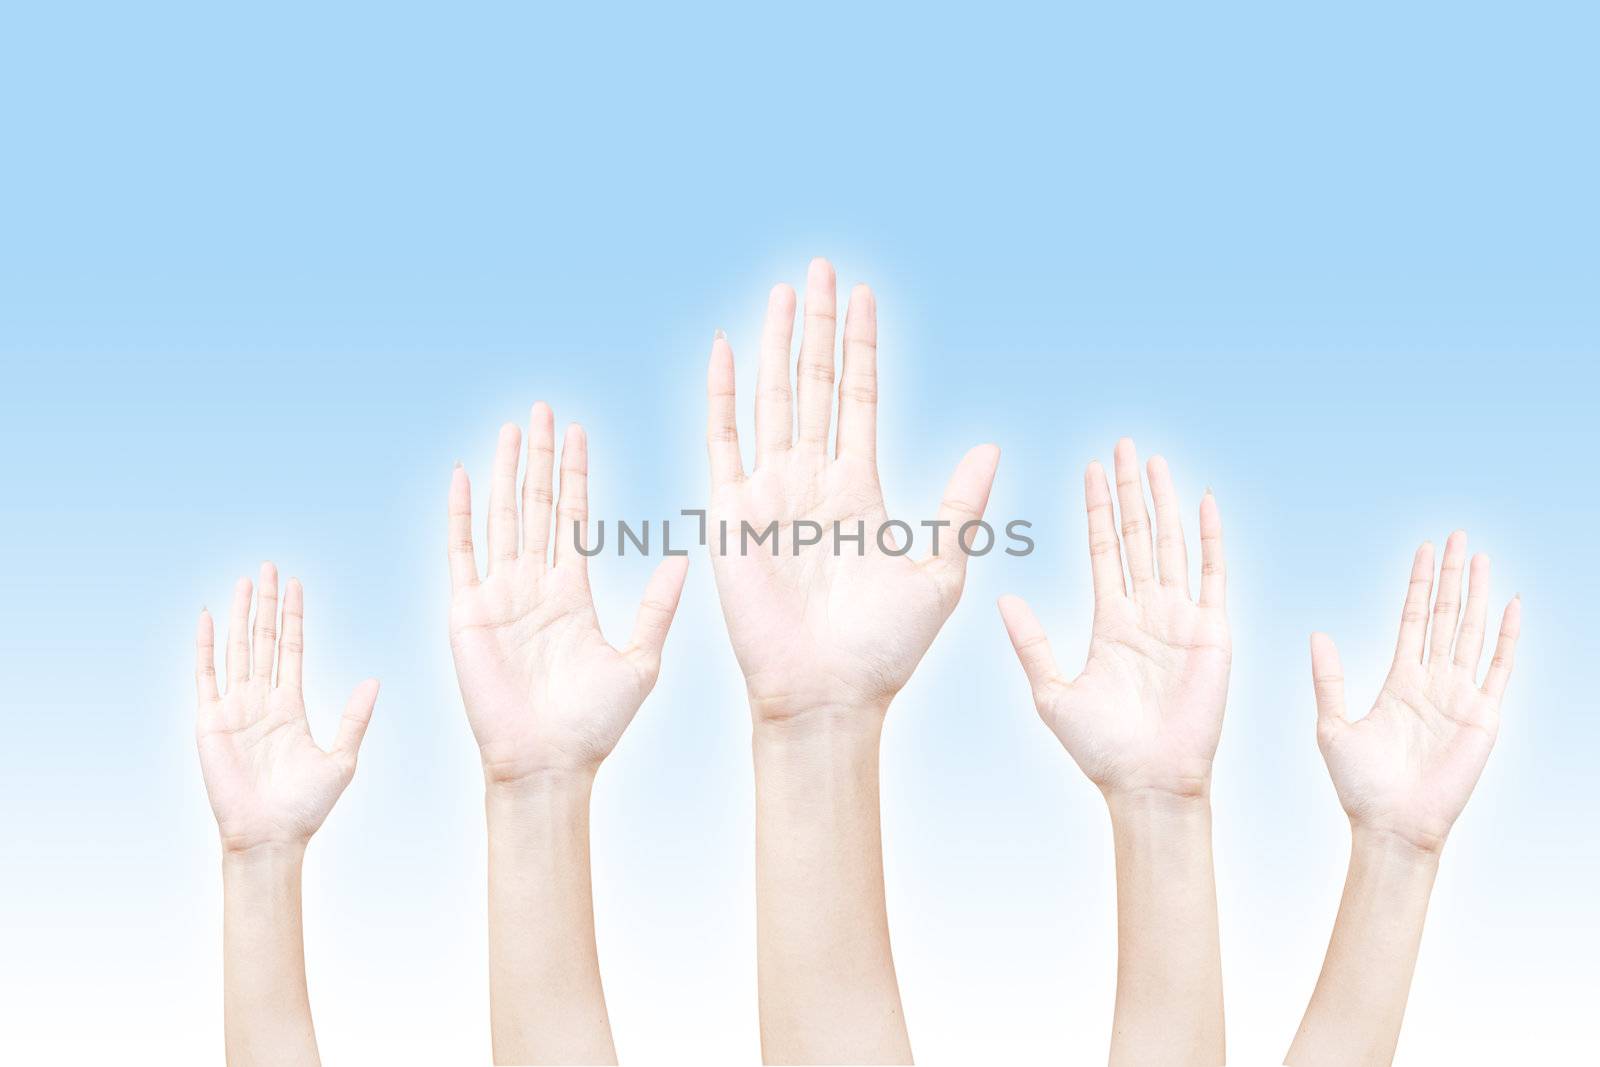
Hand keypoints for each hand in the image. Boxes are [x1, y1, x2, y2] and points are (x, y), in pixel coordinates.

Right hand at [195, 563, 378, 852]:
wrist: (272, 837)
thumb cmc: (306, 807)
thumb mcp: (342, 759)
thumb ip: (355, 718)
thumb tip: (373, 680)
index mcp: (291, 707)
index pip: (293, 649)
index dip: (295, 616)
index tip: (296, 584)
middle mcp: (261, 701)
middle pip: (265, 640)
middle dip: (267, 603)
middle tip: (269, 566)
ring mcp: (235, 709)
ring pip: (238, 649)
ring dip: (242, 614)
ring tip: (245, 580)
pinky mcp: (211, 722)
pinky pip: (206, 676)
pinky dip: (206, 646)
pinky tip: (208, 617)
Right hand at [448, 404, 688, 783]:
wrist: (549, 765)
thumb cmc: (594, 726)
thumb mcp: (641, 660)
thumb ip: (657, 607)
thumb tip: (684, 557)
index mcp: (572, 592)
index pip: (574, 517)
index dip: (576, 473)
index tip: (578, 430)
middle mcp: (535, 585)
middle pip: (537, 504)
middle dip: (541, 456)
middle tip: (542, 408)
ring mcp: (500, 595)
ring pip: (503, 517)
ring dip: (507, 471)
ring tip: (512, 427)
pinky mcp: (468, 612)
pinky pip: (462, 552)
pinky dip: (460, 513)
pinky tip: (462, 474)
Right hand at [705, 257, 999, 723]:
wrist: (828, 695)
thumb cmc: (885, 650)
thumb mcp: (939, 574)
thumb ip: (960, 509)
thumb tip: (990, 446)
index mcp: (859, 491)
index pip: (861, 398)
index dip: (863, 346)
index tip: (864, 295)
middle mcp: (813, 482)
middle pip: (816, 383)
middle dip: (819, 326)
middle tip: (820, 268)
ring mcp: (770, 493)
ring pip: (773, 398)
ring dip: (778, 343)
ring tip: (784, 290)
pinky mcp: (732, 513)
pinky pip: (723, 440)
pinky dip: (722, 393)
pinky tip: (724, 347)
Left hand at [999, 439, 1228, 799]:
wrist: (1146, 783)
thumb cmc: (1100, 750)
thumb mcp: (1051, 692)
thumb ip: (1030, 642)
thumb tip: (1002, 596)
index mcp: (1111, 622)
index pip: (1103, 550)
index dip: (1097, 509)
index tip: (1090, 469)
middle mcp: (1146, 612)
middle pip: (1136, 535)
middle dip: (1130, 489)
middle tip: (1123, 444)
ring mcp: (1181, 618)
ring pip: (1170, 543)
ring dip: (1163, 501)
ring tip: (1154, 459)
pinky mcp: (1212, 632)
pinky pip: (1213, 574)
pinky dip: (1210, 536)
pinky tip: (1203, 500)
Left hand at [1310, 532, 1521, 852]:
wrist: (1390, 826)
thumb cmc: (1359, 787)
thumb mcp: (1332, 726)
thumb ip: (1329, 679)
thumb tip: (1317, 633)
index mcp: (1399, 682)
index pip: (1413, 619)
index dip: (1419, 584)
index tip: (1423, 549)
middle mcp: (1433, 683)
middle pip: (1445, 616)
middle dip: (1451, 576)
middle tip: (1457, 536)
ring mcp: (1460, 697)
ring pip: (1470, 631)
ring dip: (1476, 594)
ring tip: (1480, 557)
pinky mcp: (1483, 717)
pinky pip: (1498, 668)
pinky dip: (1505, 636)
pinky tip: (1509, 604)